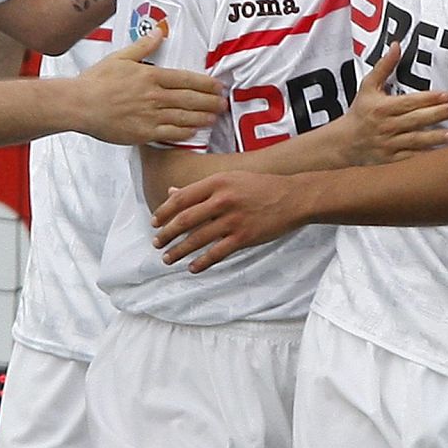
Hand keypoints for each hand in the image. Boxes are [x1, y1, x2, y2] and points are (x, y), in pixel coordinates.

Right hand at [76, 30, 221, 144]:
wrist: (79, 105)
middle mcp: (154, 96)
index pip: (186, 79)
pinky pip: (171, 134)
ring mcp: (150, 116)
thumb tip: (159, 31)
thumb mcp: (120, 57)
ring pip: (184, 117)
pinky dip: (186, 133)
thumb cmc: (96, 81)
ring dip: (203, 117)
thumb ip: (143, 46)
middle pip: (190, 99)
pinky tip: (195, 132)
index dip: (205, 83)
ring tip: (215, 117)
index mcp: (150, 76)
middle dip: (210, 101)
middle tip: (224, 103)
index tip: (218, 86)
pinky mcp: (143, 133)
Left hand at [151, 167, 305, 271]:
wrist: (293, 197)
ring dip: (179, 251)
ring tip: (167, 259)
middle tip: (156, 243)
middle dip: (166, 234)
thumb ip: (201, 188)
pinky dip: (201, 263)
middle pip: (185, 220)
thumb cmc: (260, 186)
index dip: (163, 212)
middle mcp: (222, 200)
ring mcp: (233, 220)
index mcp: (217, 182)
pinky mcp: (244, 237)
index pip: (181, 198)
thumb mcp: (230, 179)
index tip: (154, 222)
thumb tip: (172, 193)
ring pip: (197, 239)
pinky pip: (217, 253)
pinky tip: (192, 268)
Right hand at [338, 42, 447, 164]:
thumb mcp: (368, 86)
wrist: (343, 142)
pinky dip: (425, 156)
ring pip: (415, 141)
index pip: (409, 102)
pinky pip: (410, 158)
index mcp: (382, 107)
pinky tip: (441, 153)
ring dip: (435, 137)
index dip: (429, 98)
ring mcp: (389, 144)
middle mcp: (386, 126)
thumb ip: (384, 66)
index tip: (447, 94)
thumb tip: (396, 46)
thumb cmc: (360, 112)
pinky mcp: (391, 160)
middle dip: (438, 114)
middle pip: (416, 120)